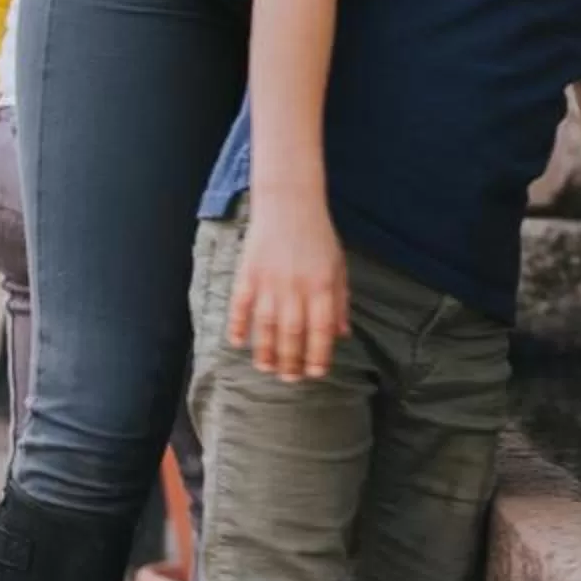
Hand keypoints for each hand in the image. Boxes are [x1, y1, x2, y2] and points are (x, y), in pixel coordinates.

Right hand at [228, 199, 349, 381]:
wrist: (289, 202)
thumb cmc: (318, 236)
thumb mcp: (337, 266)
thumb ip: (340, 301)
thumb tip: (342, 335)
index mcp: (321, 286)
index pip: (321, 331)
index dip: (318, 355)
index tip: (316, 373)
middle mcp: (296, 287)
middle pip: (292, 334)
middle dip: (291, 362)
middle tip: (290, 379)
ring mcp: (269, 281)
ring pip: (265, 326)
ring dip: (265, 351)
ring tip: (266, 368)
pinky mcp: (248, 273)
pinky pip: (240, 306)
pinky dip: (238, 326)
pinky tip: (238, 343)